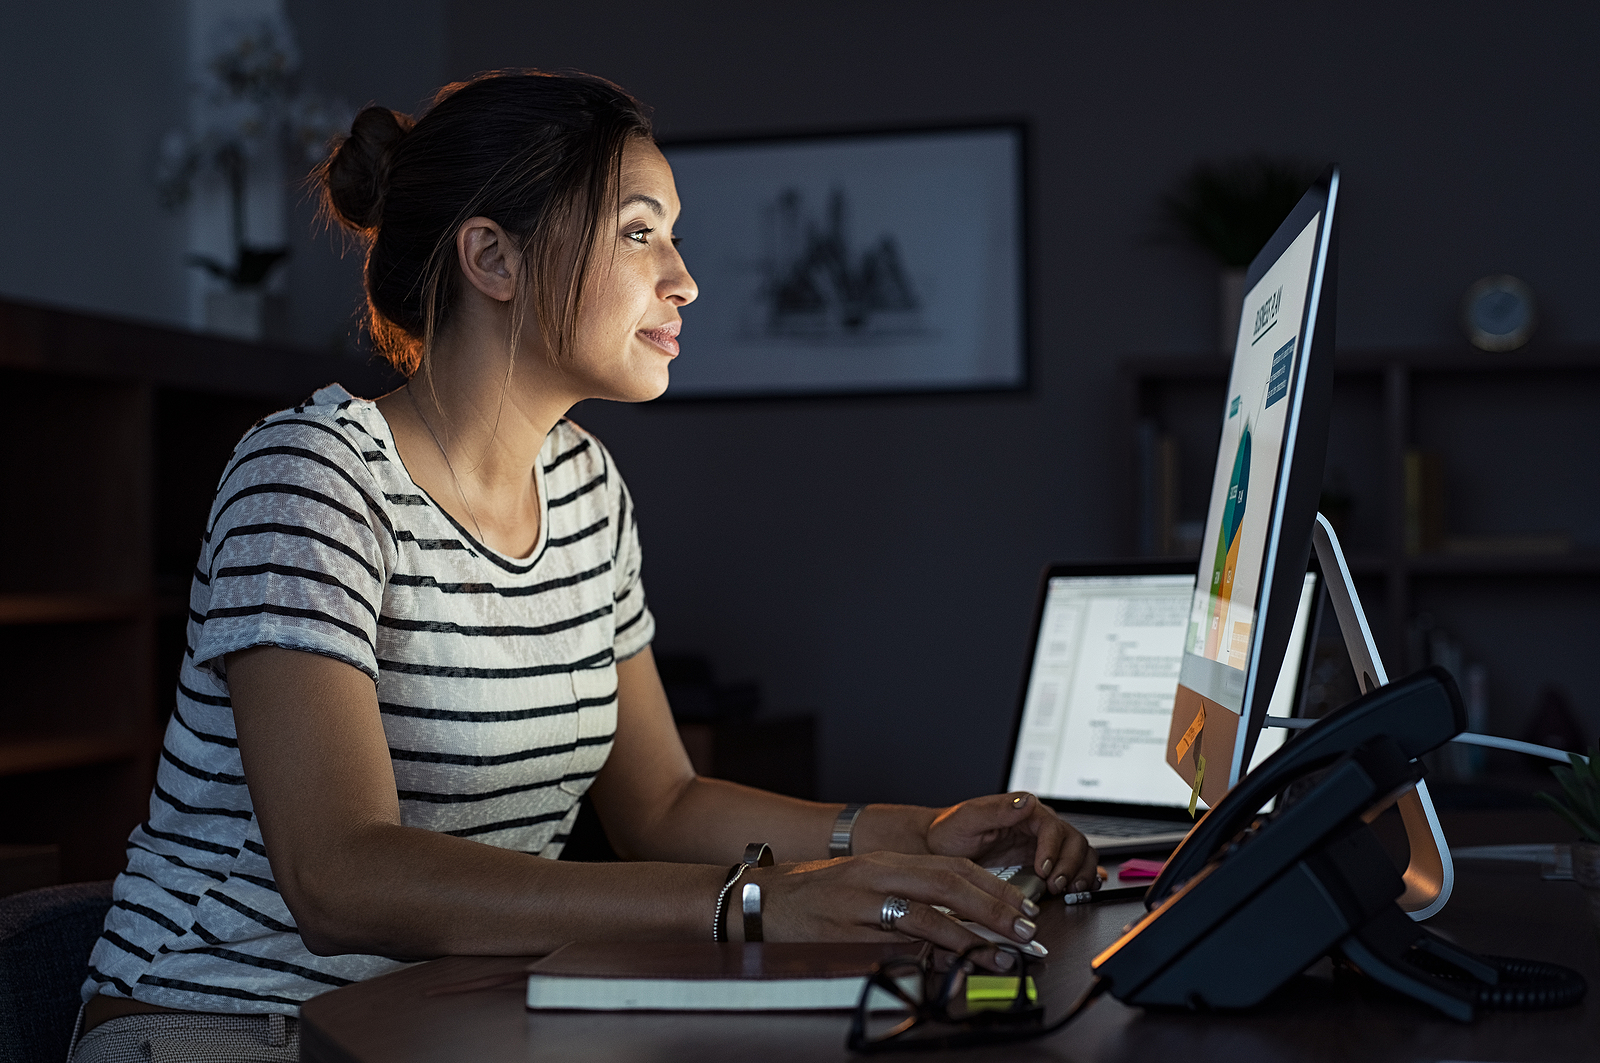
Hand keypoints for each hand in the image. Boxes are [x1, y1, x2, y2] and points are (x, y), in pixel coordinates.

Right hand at [743, 852, 1041, 971]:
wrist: (761, 899)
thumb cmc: (813, 894)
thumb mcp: (864, 883)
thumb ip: (907, 893)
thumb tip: (956, 918)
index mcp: (888, 861)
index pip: (953, 867)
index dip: (993, 886)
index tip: (1021, 906)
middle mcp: (881, 875)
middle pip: (951, 884)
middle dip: (995, 907)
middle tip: (1026, 928)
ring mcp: (866, 902)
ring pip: (931, 914)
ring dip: (974, 935)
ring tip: (1003, 952)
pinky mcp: (852, 930)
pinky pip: (900, 941)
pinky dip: (933, 950)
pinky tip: (955, 960)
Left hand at [924, 792, 1099, 894]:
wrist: (939, 847)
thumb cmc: (950, 832)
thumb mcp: (967, 819)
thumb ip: (997, 810)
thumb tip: (1026, 802)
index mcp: (1023, 810)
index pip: (1052, 826)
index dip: (1052, 849)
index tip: (1043, 869)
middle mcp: (1036, 824)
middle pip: (1073, 840)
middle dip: (1070, 864)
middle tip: (1056, 885)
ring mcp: (1041, 843)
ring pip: (1079, 852)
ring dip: (1080, 871)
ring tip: (1069, 889)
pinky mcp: (1041, 860)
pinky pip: (1072, 864)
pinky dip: (1083, 873)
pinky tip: (1083, 885)